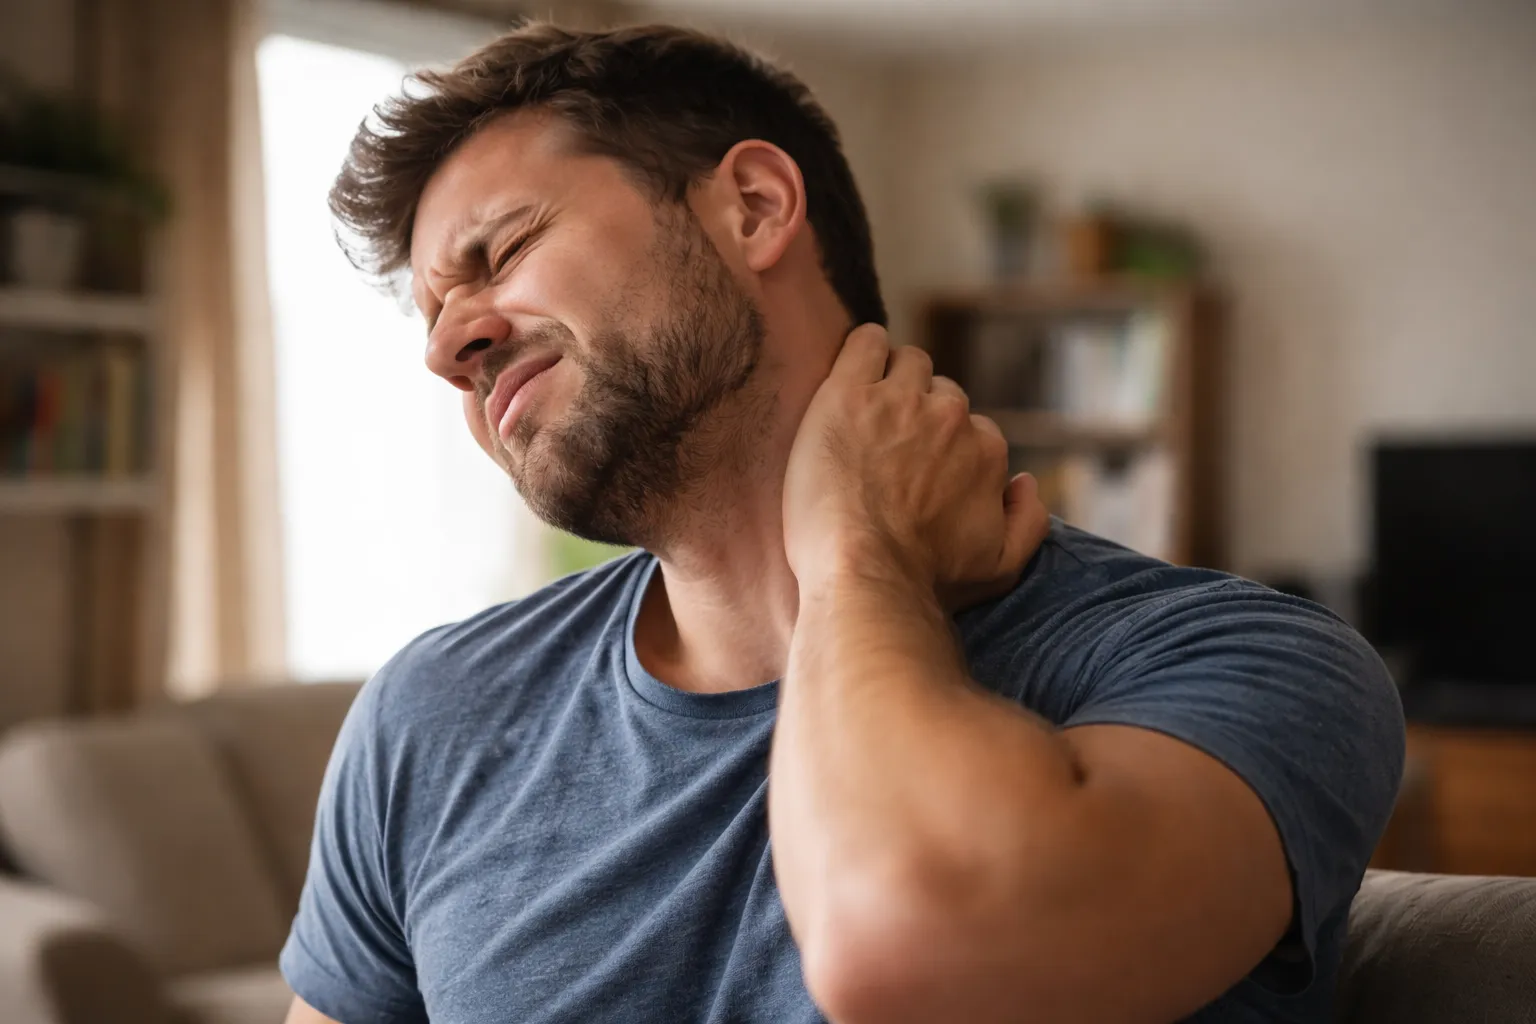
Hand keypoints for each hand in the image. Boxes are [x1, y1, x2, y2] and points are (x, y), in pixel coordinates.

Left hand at [783, 324, 1049, 607]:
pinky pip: (865, 342)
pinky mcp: (849, 392)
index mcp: (986, 450)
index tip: (912, 470)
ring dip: (890, 379)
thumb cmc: (926, 580)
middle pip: (938, 392)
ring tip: (862, 415)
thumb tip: (1025, 483)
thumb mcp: (1000, 567)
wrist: (863, 576)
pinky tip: (851, 373)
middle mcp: (950, 416)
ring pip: (906, 362)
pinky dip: (862, 349)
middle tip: (882, 447)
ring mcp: (899, 399)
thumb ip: (1029, 522)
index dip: (940, 447)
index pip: (970, 428)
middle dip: (916, 413)